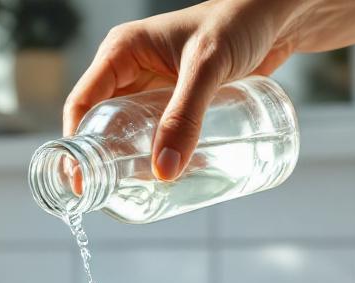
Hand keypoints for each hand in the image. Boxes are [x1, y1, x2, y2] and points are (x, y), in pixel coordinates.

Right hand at [65, 0, 319, 179]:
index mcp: (121, 52)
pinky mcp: (176, 100)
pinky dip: (158, 154)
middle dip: (103, 158)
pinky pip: (157, 132)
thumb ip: (185, 116)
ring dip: (131, 160)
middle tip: (109, 193)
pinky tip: (168, 176)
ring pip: (129, 131)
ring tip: (138, 192)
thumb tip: (164, 170)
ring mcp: (152, 86)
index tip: (80, 180)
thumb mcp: (207, 68)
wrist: (278, 15)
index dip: (76, 143)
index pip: (82, 102)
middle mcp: (130, 69)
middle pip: (101, 122)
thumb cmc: (239, 22)